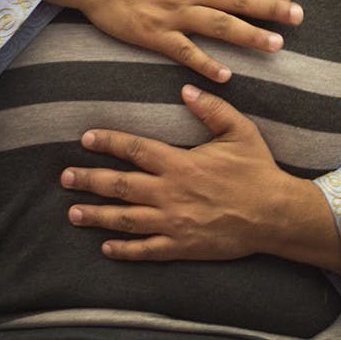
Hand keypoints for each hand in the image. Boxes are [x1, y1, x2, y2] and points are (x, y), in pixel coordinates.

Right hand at [45, 0, 303, 81]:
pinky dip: (206, 63)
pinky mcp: (154, 34)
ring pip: (220, 25)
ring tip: (276, 45)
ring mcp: (172, 12)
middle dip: (272, 9)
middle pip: (238, 0)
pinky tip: (227, 75)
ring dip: (250, 36)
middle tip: (298, 18)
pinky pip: (185, 51)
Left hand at [61, 85, 340, 274]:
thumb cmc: (258, 170)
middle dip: (89, 180)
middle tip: (65, 178)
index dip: (108, 142)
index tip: (87, 138)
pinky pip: (146, 249)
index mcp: (180, 164)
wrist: (275, 214)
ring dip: (96, 215)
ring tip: (73, 213)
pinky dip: (124, 250)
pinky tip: (106, 247)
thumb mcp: (240, 131)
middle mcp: (170, 193)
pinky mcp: (182, 246)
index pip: (135, 150)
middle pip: (119, 186)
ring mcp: (173, 222)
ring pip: (125, 219)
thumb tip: (186, 89)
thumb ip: (212, 109)